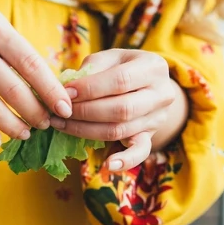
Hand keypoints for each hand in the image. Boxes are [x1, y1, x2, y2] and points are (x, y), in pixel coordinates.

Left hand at [50, 49, 188, 170]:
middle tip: (61, 111)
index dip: (91, 88)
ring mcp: (158, 118)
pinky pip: (140, 153)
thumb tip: (66, 91)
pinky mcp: (150, 137)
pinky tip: (108, 165)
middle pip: (121, 108)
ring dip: (87, 131)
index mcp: (153, 67)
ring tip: (63, 126)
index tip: (66, 92)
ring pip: (121, 130)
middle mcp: (162, 94)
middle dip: (86, 111)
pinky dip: (125, 161)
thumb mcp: (110, 59)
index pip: (120, 80)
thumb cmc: (122, 68)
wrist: (148, 85)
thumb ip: (92, 70)